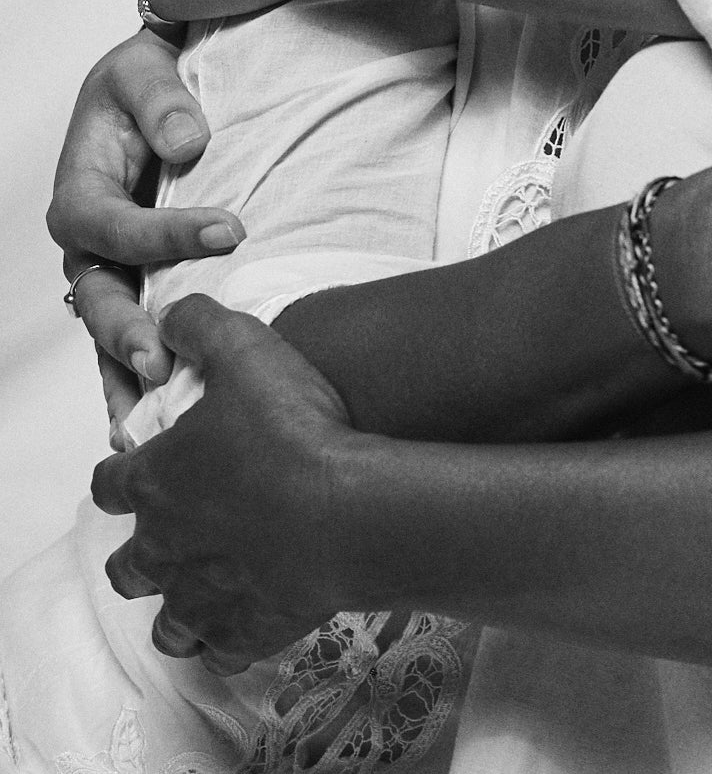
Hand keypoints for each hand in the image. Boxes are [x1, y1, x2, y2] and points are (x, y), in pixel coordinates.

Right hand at [48, 32, 240, 433]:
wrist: (157, 88)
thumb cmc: (144, 77)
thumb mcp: (143, 69)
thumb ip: (162, 101)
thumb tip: (188, 142)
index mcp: (80, 189)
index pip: (113, 224)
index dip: (165, 233)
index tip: (229, 230)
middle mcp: (87, 241)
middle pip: (99, 295)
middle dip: (127, 330)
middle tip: (164, 357)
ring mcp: (110, 269)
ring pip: (109, 330)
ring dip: (129, 370)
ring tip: (156, 412)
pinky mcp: (137, 284)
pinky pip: (130, 334)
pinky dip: (136, 375)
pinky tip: (155, 417)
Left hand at [91, 296, 364, 668]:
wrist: (346, 511)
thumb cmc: (292, 429)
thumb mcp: (246, 350)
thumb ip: (200, 325)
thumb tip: (171, 314)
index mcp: (155, 483)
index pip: (109, 482)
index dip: (121, 473)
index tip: (140, 466)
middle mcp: (164, 550)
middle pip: (126, 567)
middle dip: (141, 552)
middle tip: (178, 530)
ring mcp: (201, 600)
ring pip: (167, 622)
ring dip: (180, 604)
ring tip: (210, 584)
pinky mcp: (242, 635)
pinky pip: (218, 652)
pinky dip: (227, 638)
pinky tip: (251, 614)